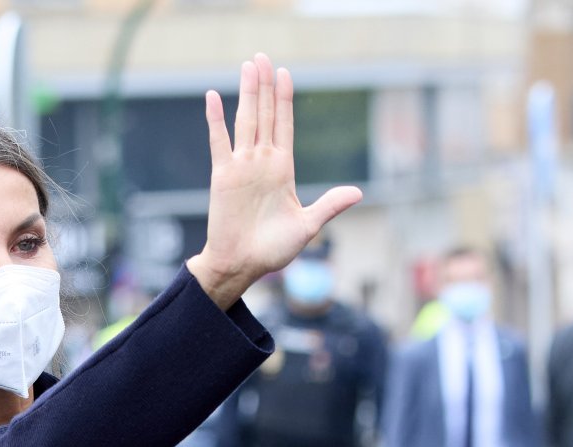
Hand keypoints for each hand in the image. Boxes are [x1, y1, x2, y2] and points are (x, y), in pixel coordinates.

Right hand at [188, 53, 363, 308]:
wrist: (242, 265)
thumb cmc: (273, 250)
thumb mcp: (307, 226)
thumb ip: (329, 206)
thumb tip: (358, 192)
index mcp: (282, 169)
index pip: (284, 125)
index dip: (284, 99)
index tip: (284, 73)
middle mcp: (262, 162)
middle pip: (265, 115)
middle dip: (265, 86)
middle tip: (262, 56)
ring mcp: (241, 167)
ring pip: (245, 121)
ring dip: (246, 93)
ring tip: (247, 66)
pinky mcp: (223, 176)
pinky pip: (219, 142)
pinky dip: (216, 119)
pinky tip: (214, 97)